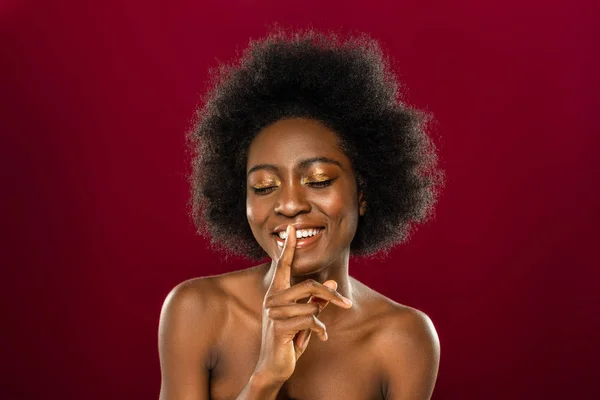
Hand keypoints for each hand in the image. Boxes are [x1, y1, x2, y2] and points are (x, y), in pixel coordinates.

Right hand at [252, 225, 352, 383]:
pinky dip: (321, 330)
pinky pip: (311, 320)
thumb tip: (332, 283)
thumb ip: (316, 300)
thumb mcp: (306, 317)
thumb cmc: (290, 339)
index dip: (288, 247)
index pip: (283, 264)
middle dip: (331, 295)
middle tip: (347, 304)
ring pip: (312, 305)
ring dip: (320, 320)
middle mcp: (272, 298)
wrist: (274, 366)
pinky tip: (322, 338)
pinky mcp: (279, 327)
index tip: (292, 229)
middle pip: (310, 285)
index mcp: (277, 292)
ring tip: (318, 331)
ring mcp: (274, 312)